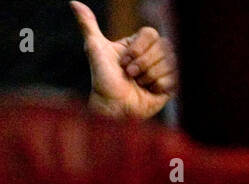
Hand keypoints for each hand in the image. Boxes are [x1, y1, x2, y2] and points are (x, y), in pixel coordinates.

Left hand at [70, 1, 176, 119]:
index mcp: (139, 44)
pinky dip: (158, 86)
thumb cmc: (102, 81)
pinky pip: (174, 78)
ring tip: (138, 84)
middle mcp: (153, 55)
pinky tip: (148, 92)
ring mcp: (163, 70)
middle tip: (130, 75)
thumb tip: (74, 3)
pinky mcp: (170, 87)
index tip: (123, 62)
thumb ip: (88, 24)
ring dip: (149, 76)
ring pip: (169, 62)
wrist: (111, 108)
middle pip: (163, 46)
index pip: (151, 33)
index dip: (138, 49)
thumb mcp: (94, 48)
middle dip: (143, 64)